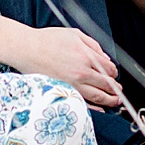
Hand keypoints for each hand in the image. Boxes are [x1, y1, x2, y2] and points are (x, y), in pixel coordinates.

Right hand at [5, 26, 122, 109]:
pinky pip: (82, 103)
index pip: (110, 69)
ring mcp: (72, 85)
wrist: (25, 49)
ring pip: (97, 97)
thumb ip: (93, 45)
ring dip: (109, 101)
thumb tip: (105, 58)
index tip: (114, 75)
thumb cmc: (47, 40)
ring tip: (114, 102)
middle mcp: (82, 72)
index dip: (114, 73)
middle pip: (106, 85)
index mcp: (86, 56)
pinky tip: (99, 109)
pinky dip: (93, 108)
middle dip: (115, 89)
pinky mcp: (63, 92)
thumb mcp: (74, 35)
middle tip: (119, 93)